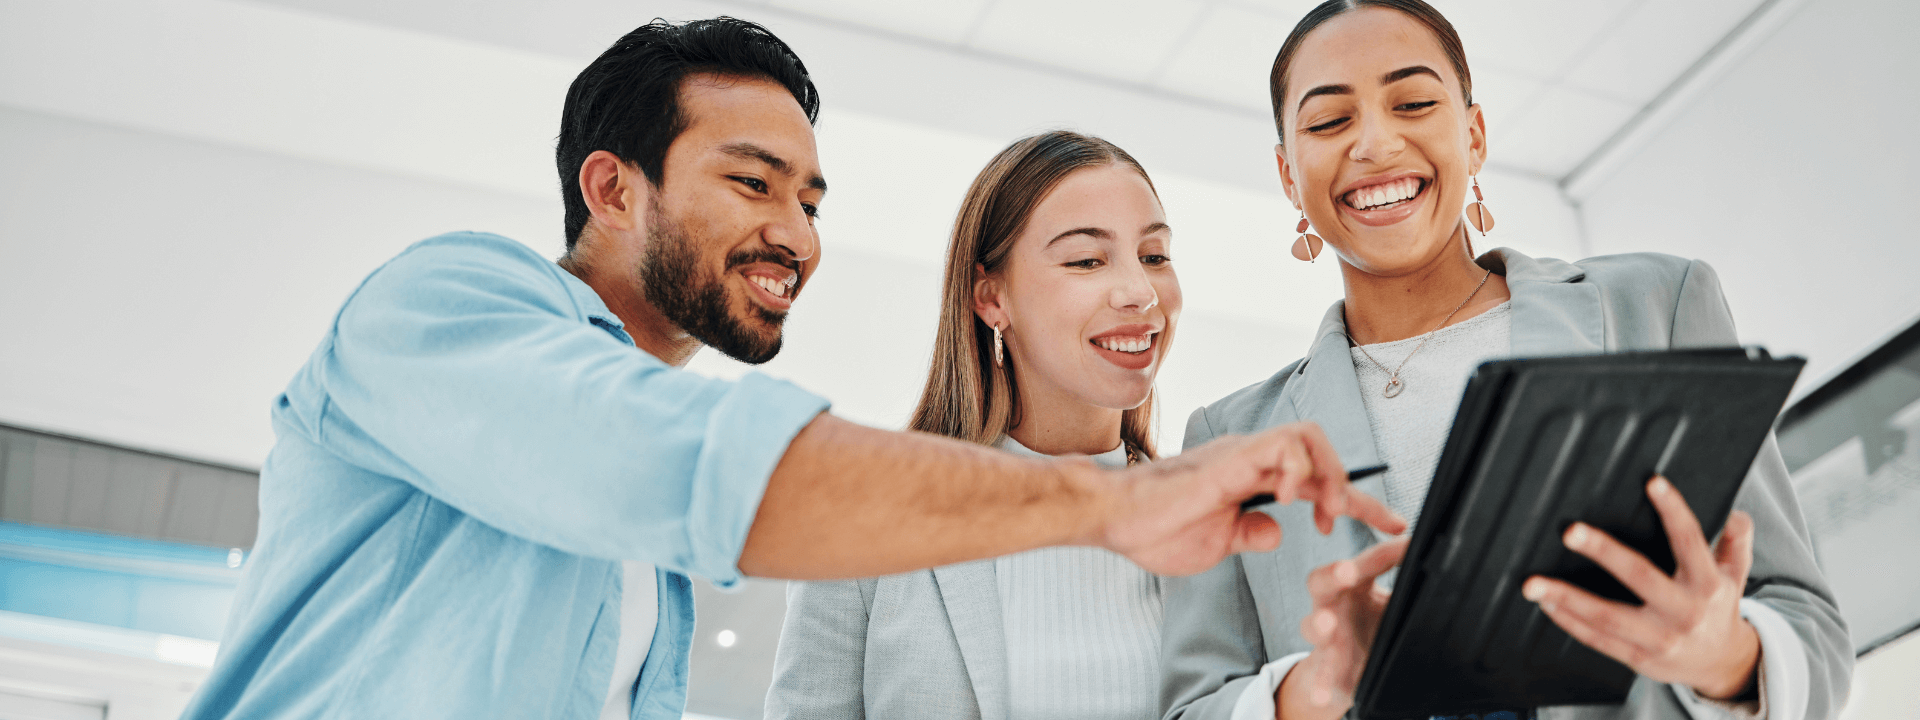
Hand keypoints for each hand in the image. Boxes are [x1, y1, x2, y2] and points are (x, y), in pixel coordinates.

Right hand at [1099, 422, 1405, 576]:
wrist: (1113, 518)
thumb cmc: (1154, 529)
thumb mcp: (1217, 542)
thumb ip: (1248, 532)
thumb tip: (1277, 531)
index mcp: (1251, 477)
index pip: (1316, 481)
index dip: (1359, 503)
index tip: (1390, 526)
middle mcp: (1251, 458)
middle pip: (1322, 450)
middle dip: (1355, 487)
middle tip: (1358, 523)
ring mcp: (1241, 454)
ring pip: (1309, 436)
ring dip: (1331, 474)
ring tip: (1329, 513)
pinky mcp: (1230, 458)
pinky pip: (1282, 445)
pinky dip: (1299, 469)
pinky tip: (1291, 499)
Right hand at [1278, 538, 1408, 719]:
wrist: (1348, 669)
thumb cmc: (1370, 626)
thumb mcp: (1392, 602)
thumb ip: (1411, 584)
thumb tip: (1444, 563)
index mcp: (1354, 585)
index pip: (1368, 561)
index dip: (1386, 552)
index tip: (1408, 544)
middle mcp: (1333, 605)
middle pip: (1322, 580)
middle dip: (1334, 574)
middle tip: (1347, 571)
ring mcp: (1326, 637)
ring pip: (1314, 626)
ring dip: (1320, 624)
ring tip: (1328, 624)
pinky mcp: (1326, 668)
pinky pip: (1321, 675)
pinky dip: (1321, 685)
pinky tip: (1323, 694)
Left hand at [1522, 476, 1759, 699]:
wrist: (1722, 665)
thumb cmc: (1718, 609)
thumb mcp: (1735, 576)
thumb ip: (1736, 544)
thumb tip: (1737, 515)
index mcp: (1707, 585)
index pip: (1690, 541)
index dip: (1673, 511)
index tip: (1653, 483)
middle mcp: (1683, 611)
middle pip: (1640, 576)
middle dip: (1603, 552)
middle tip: (1570, 531)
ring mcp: (1659, 638)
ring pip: (1607, 616)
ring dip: (1566, 597)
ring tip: (1533, 582)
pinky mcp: (1638, 658)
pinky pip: (1598, 639)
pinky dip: (1569, 622)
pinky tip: (1546, 604)